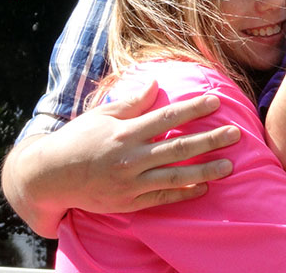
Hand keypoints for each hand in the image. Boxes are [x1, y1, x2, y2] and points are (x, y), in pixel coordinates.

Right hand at [2, 80, 238, 235]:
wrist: (51, 177)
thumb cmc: (78, 140)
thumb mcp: (102, 114)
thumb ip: (132, 102)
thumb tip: (156, 82)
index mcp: (126, 132)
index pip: (167, 117)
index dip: (194, 109)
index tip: (215, 102)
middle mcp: (131, 157)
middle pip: (178, 147)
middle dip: (210, 140)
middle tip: (235, 134)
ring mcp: (131, 182)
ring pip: (175, 176)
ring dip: (205, 170)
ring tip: (229, 166)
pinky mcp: (128, 203)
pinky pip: (162, 198)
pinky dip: (184, 193)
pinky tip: (203, 187)